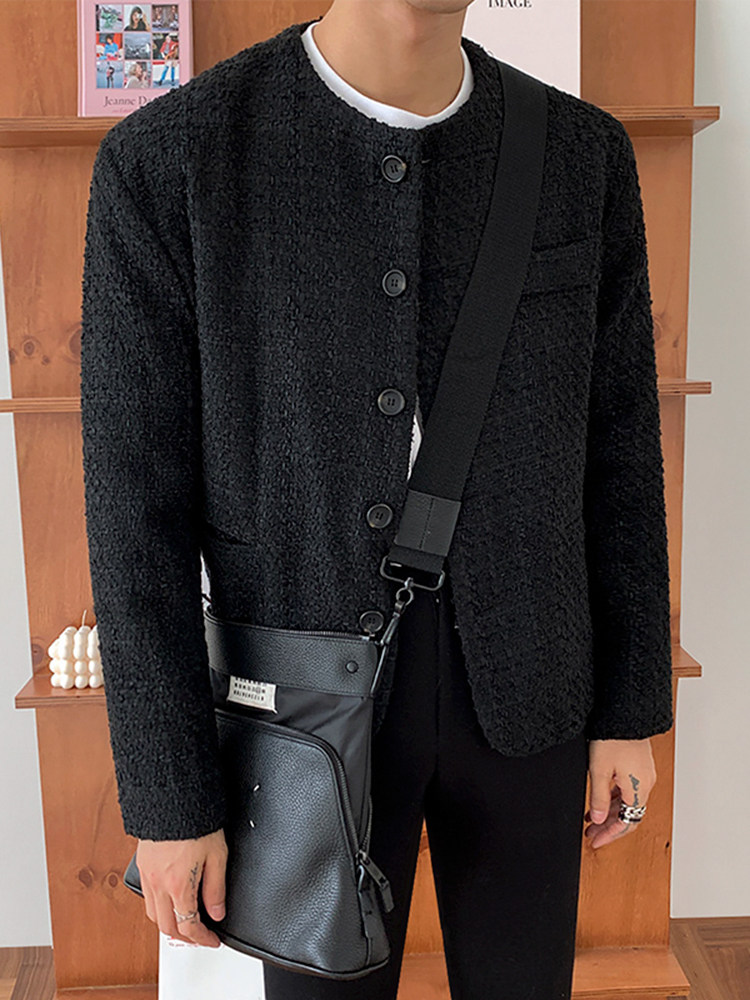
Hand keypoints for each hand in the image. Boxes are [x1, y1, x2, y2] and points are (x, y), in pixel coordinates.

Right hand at [136, 828, 227, 946]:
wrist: (173, 798)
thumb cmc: (196, 821)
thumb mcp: (217, 855)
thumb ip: (216, 888)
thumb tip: (217, 912)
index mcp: (179, 885)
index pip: (189, 927)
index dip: (202, 939)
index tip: (212, 940)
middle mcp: (159, 884)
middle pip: (167, 927)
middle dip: (185, 937)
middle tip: (200, 936)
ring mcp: (147, 875)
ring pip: (153, 914)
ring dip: (169, 924)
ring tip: (185, 921)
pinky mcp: (142, 865)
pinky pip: (146, 897)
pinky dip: (158, 907)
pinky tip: (168, 900)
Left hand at [584, 738, 655, 848]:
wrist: (624, 714)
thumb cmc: (613, 737)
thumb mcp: (599, 770)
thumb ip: (598, 798)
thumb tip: (598, 820)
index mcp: (638, 789)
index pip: (626, 823)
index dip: (610, 835)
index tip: (595, 841)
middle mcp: (645, 784)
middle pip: (628, 814)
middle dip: (608, 826)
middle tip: (590, 833)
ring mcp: (643, 775)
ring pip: (627, 802)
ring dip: (609, 813)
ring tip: (590, 819)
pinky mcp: (638, 766)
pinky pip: (627, 790)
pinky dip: (613, 799)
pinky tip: (599, 800)